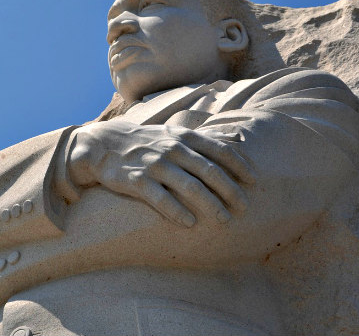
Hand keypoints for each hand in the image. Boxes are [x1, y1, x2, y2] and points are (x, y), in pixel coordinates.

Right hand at [67, 121, 254, 226]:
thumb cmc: (147, 142)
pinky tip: (190, 224)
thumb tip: (235, 139)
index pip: (219, 150)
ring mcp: (155, 165)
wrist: (104, 145)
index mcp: (184, 137)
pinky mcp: (137, 181)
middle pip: (209, 171)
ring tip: (224, 219)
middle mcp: (172, 149)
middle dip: (230, 191)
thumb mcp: (174, 133)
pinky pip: (160, 198)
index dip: (239, 166)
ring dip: (210, 204)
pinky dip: (176, 211)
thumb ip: (202, 139)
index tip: (254, 181)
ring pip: (189, 186)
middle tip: (244, 208)